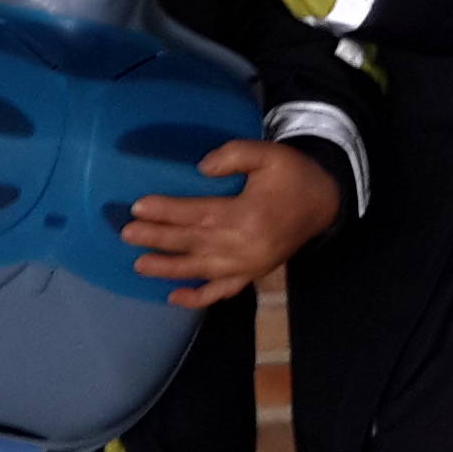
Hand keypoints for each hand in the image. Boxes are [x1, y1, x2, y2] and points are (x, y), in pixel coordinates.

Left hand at [123, 139, 342, 308]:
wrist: (326, 202)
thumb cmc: (294, 176)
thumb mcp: (269, 154)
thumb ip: (235, 155)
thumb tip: (201, 168)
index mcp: (247, 215)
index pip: (198, 214)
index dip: (167, 211)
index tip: (139, 207)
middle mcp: (244, 246)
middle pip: (193, 243)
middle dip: (157, 239)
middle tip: (126, 234)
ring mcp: (248, 265)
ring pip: (201, 270)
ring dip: (168, 269)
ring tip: (139, 265)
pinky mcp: (253, 274)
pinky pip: (223, 291)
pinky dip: (199, 297)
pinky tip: (175, 297)